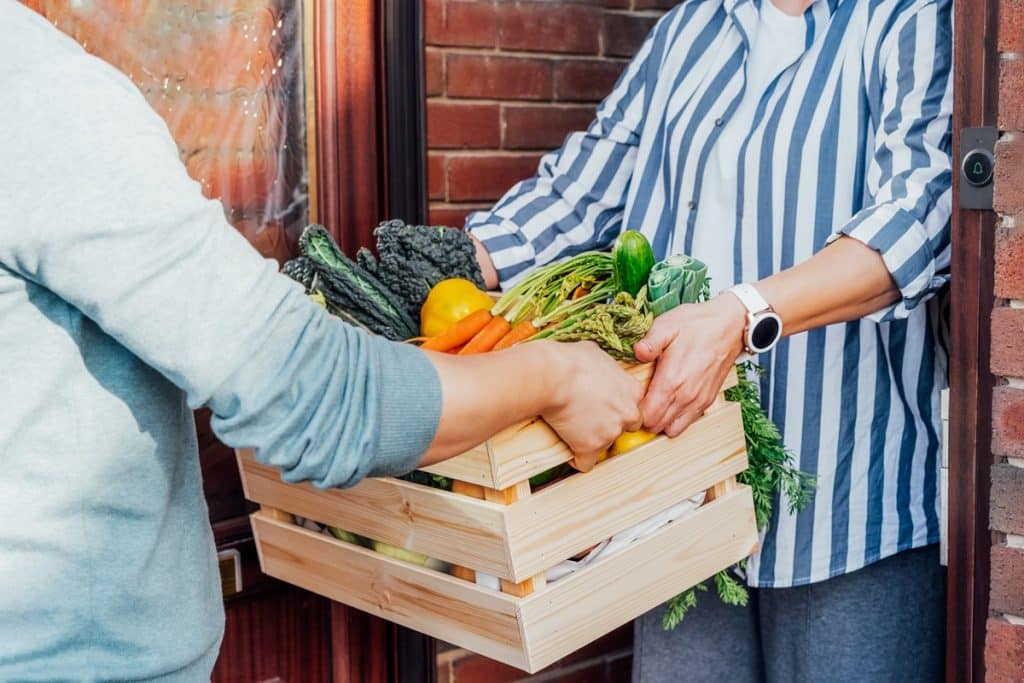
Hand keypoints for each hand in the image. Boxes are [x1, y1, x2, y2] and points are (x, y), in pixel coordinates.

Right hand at [539, 341, 643, 470]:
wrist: (551, 377)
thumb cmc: (570, 361)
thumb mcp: (596, 353)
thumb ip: (606, 366)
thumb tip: (597, 365)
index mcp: (633, 390)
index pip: (635, 406)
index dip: (617, 406)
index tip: (603, 406)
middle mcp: (628, 413)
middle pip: (625, 428)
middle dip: (610, 425)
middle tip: (589, 418)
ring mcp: (610, 432)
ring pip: (605, 445)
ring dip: (591, 440)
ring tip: (572, 429)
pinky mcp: (590, 447)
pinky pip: (586, 463)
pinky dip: (577, 459)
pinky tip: (569, 452)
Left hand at [634, 295, 745, 436]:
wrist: (730, 326)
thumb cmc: (697, 324)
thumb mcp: (668, 325)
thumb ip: (650, 341)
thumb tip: (637, 352)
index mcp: (672, 380)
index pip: (647, 415)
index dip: (635, 411)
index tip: (630, 400)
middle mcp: (685, 396)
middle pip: (657, 425)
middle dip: (645, 418)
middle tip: (639, 401)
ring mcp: (698, 401)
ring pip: (673, 429)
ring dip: (661, 421)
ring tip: (654, 404)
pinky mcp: (707, 401)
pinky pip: (688, 423)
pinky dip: (677, 419)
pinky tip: (671, 403)